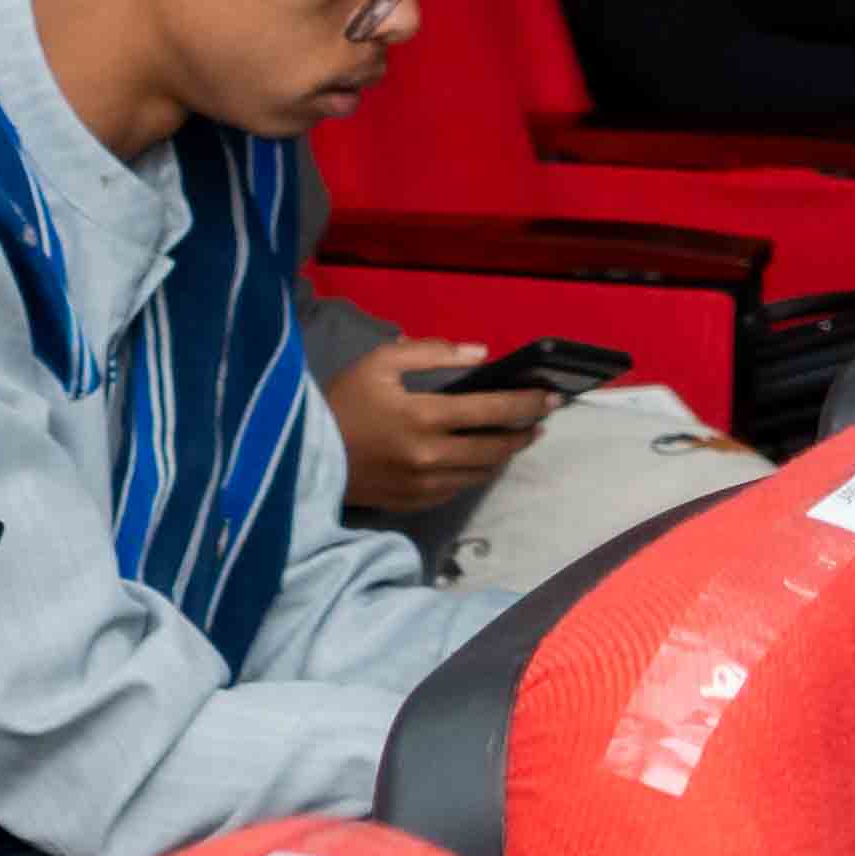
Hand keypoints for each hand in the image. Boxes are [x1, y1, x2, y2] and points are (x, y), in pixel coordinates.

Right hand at [321, 341, 553, 521]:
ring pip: (482, 472)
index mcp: (424, 416)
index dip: (528, 402)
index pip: (493, 410)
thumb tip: (481, 353)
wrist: (303, 453)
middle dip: (524, 432)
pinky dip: (475, 473)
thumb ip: (431, 353)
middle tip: (540, 419)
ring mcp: (424, 484)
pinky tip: (479, 459)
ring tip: (515, 438)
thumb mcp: (379, 362)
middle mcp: (430, 455)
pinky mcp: (414, 502)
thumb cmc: (342, 401)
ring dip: (504, 455)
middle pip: (496, 447)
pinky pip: (458, 489)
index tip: (551, 396)